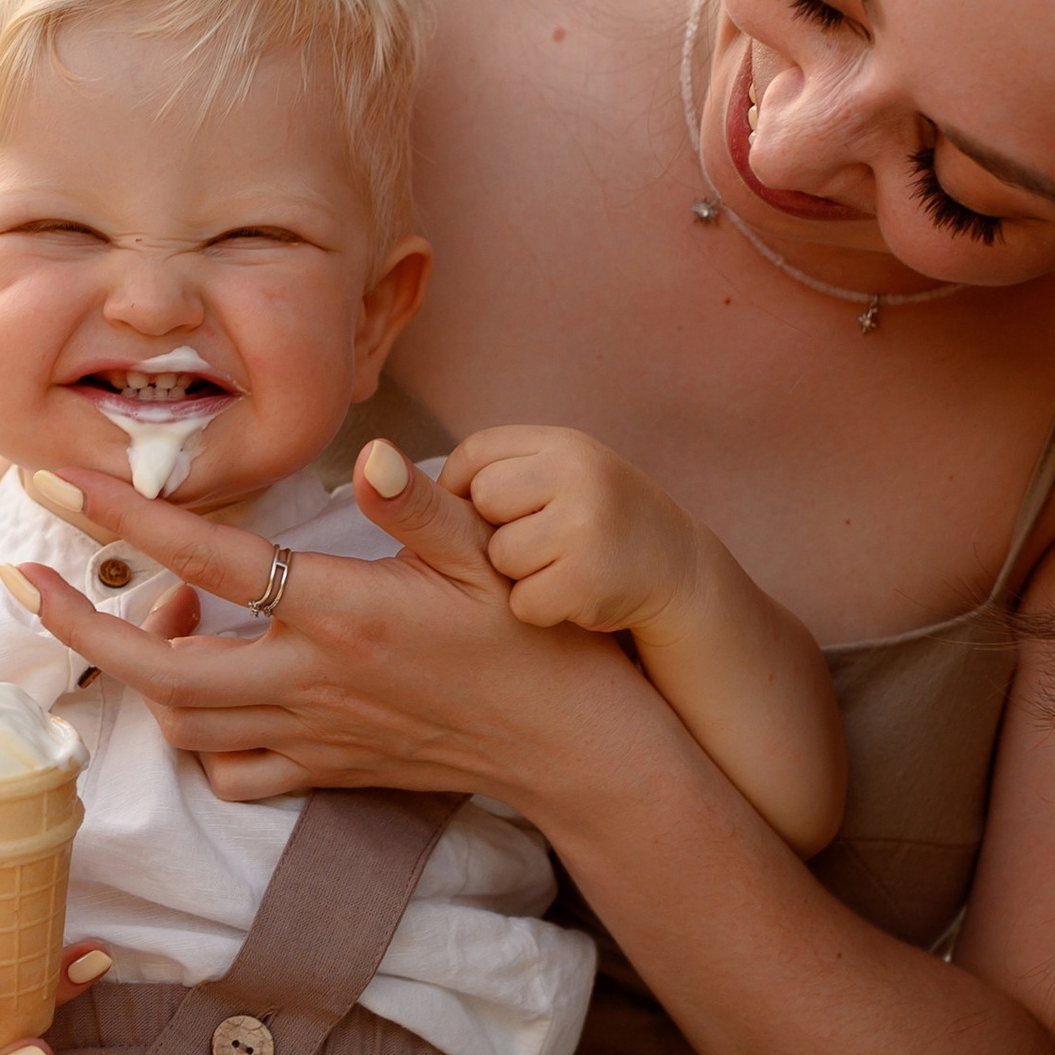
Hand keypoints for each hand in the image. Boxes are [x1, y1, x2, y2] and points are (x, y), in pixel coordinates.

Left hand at [0, 445, 656, 814]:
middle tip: (31, 578)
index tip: (55, 485)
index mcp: (342, 610)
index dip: (123, 517)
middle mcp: (312, 678)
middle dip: (78, 626)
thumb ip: (424, 504)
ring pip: (185, 723)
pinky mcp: (327, 771)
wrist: (576, 748)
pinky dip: (201, 742)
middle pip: (158, 666)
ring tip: (160, 616)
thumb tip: (371, 453)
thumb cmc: (538, 639)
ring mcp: (314, 734)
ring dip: (144, 672)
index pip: (207, 556)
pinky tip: (214, 694)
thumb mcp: (492, 557)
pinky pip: (235, 774)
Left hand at [441, 424, 709, 636]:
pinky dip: (539, 610)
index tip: (479, 516)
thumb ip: (498, 472)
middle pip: (481, 503)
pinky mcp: (589, 579)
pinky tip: (571, 599)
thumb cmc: (598, 523)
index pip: (476, 453)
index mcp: (564, 443)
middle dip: (494, 532)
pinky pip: (523, 602)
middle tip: (535, 544)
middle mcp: (578, 473)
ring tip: (558, 570)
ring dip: (517, 576)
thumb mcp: (559, 478)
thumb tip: (375, 471)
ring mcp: (586, 525)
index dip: (464, 489)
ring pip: (498, 558)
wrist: (679, 573)